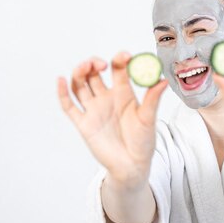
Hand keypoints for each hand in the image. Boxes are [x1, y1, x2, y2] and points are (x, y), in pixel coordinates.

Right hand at [57, 52, 168, 186]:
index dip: (120, 59)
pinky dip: (62, 92)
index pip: (118, 69)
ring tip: (85, 67)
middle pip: (94, 73)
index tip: (125, 56)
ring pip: (80, 85)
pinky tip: (60, 80)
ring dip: (79, 73)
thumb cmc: (143, 142)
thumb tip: (163, 80)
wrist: (132, 166)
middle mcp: (106, 98)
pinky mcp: (83, 123)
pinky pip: (69, 106)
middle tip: (101, 64)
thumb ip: (152, 99)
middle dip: (94, 63)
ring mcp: (94, 109)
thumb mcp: (149, 119)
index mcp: (123, 93)